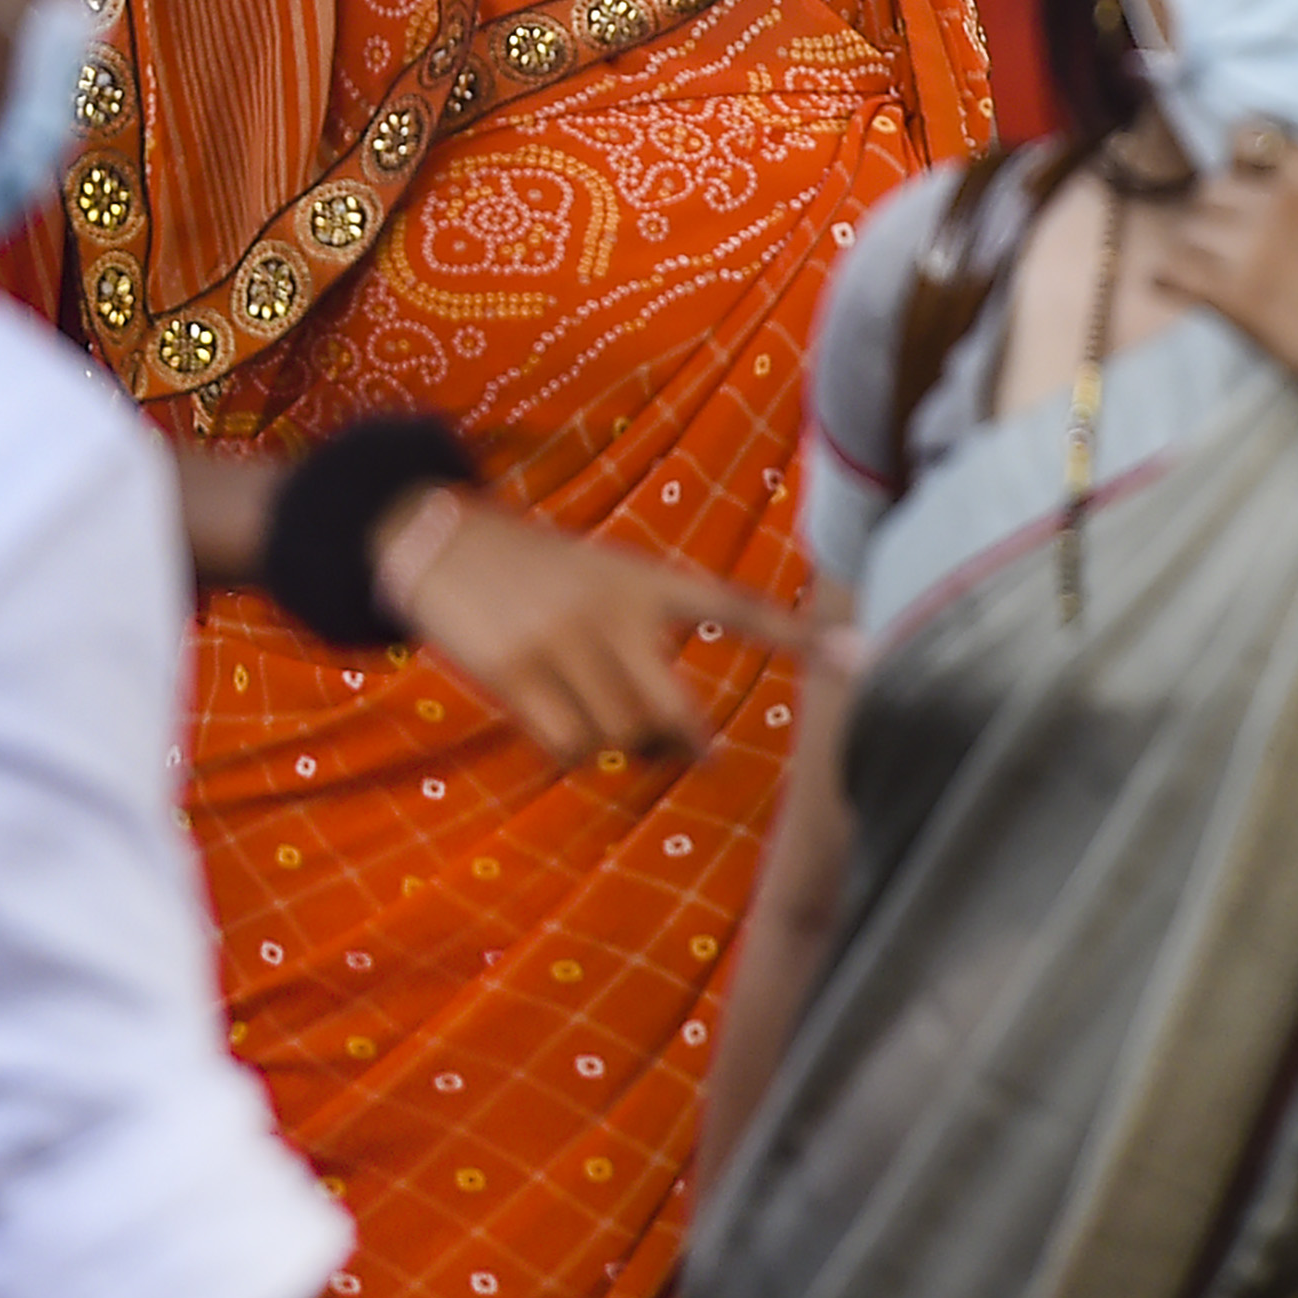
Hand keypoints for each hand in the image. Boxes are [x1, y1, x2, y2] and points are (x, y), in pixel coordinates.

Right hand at [385, 495, 822, 766]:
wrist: (444, 543)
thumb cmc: (537, 572)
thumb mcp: (604, 578)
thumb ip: (644, 638)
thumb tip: (674, 735)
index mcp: (644, 581)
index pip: (732, 608)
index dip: (794, 635)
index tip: (853, 655)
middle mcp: (611, 612)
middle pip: (673, 712)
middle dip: (687, 741)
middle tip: (699, 753)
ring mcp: (564, 643)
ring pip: (617, 735)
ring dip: (611, 739)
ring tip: (584, 703)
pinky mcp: (517, 672)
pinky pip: (566, 743)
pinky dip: (566, 744)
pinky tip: (550, 713)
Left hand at [1152, 126, 1297, 422]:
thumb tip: (1254, 177)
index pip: (1249, 135)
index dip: (1240, 163)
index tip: (1243, 186)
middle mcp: (1283, 197)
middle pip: (1213, 185)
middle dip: (1217, 212)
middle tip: (1230, 241)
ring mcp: (1254, 243)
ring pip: (1189, 226)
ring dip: (1196, 247)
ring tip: (1212, 269)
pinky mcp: (1233, 291)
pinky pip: (1173, 269)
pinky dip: (1168, 279)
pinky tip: (1171, 285)